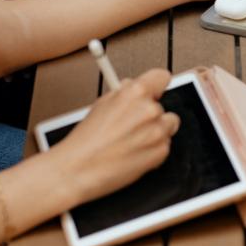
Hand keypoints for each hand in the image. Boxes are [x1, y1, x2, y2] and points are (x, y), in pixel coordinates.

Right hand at [53, 68, 180, 202]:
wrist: (79, 169)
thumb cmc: (86, 140)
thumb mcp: (101, 104)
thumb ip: (124, 93)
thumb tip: (133, 86)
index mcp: (135, 92)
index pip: (162, 76)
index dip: (157, 86)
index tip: (155, 92)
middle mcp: (150, 109)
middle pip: (163, 107)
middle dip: (151, 116)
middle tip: (132, 127)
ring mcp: (158, 131)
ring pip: (167, 127)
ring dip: (155, 133)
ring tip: (131, 141)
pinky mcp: (161, 152)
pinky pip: (164, 147)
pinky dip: (153, 150)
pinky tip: (133, 153)